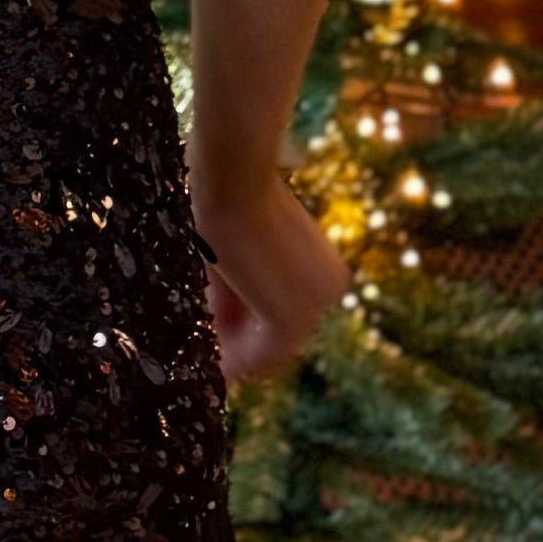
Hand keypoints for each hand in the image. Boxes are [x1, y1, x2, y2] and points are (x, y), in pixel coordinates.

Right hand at [197, 172, 348, 383]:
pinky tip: (217, 364)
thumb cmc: (230, 200)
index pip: (286, 316)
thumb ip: (240, 294)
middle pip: (280, 337)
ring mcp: (315, 307)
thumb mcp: (238, 255)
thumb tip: (223, 331)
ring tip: (213, 350)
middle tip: (211, 340)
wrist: (233, 177)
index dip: (246, 326)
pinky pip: (258, 357)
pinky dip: (235, 362)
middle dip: (241, 341)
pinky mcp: (292, 318)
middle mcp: (331, 290)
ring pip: (269, 352)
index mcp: (324, 272)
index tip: (218, 327)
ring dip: (235, 352)